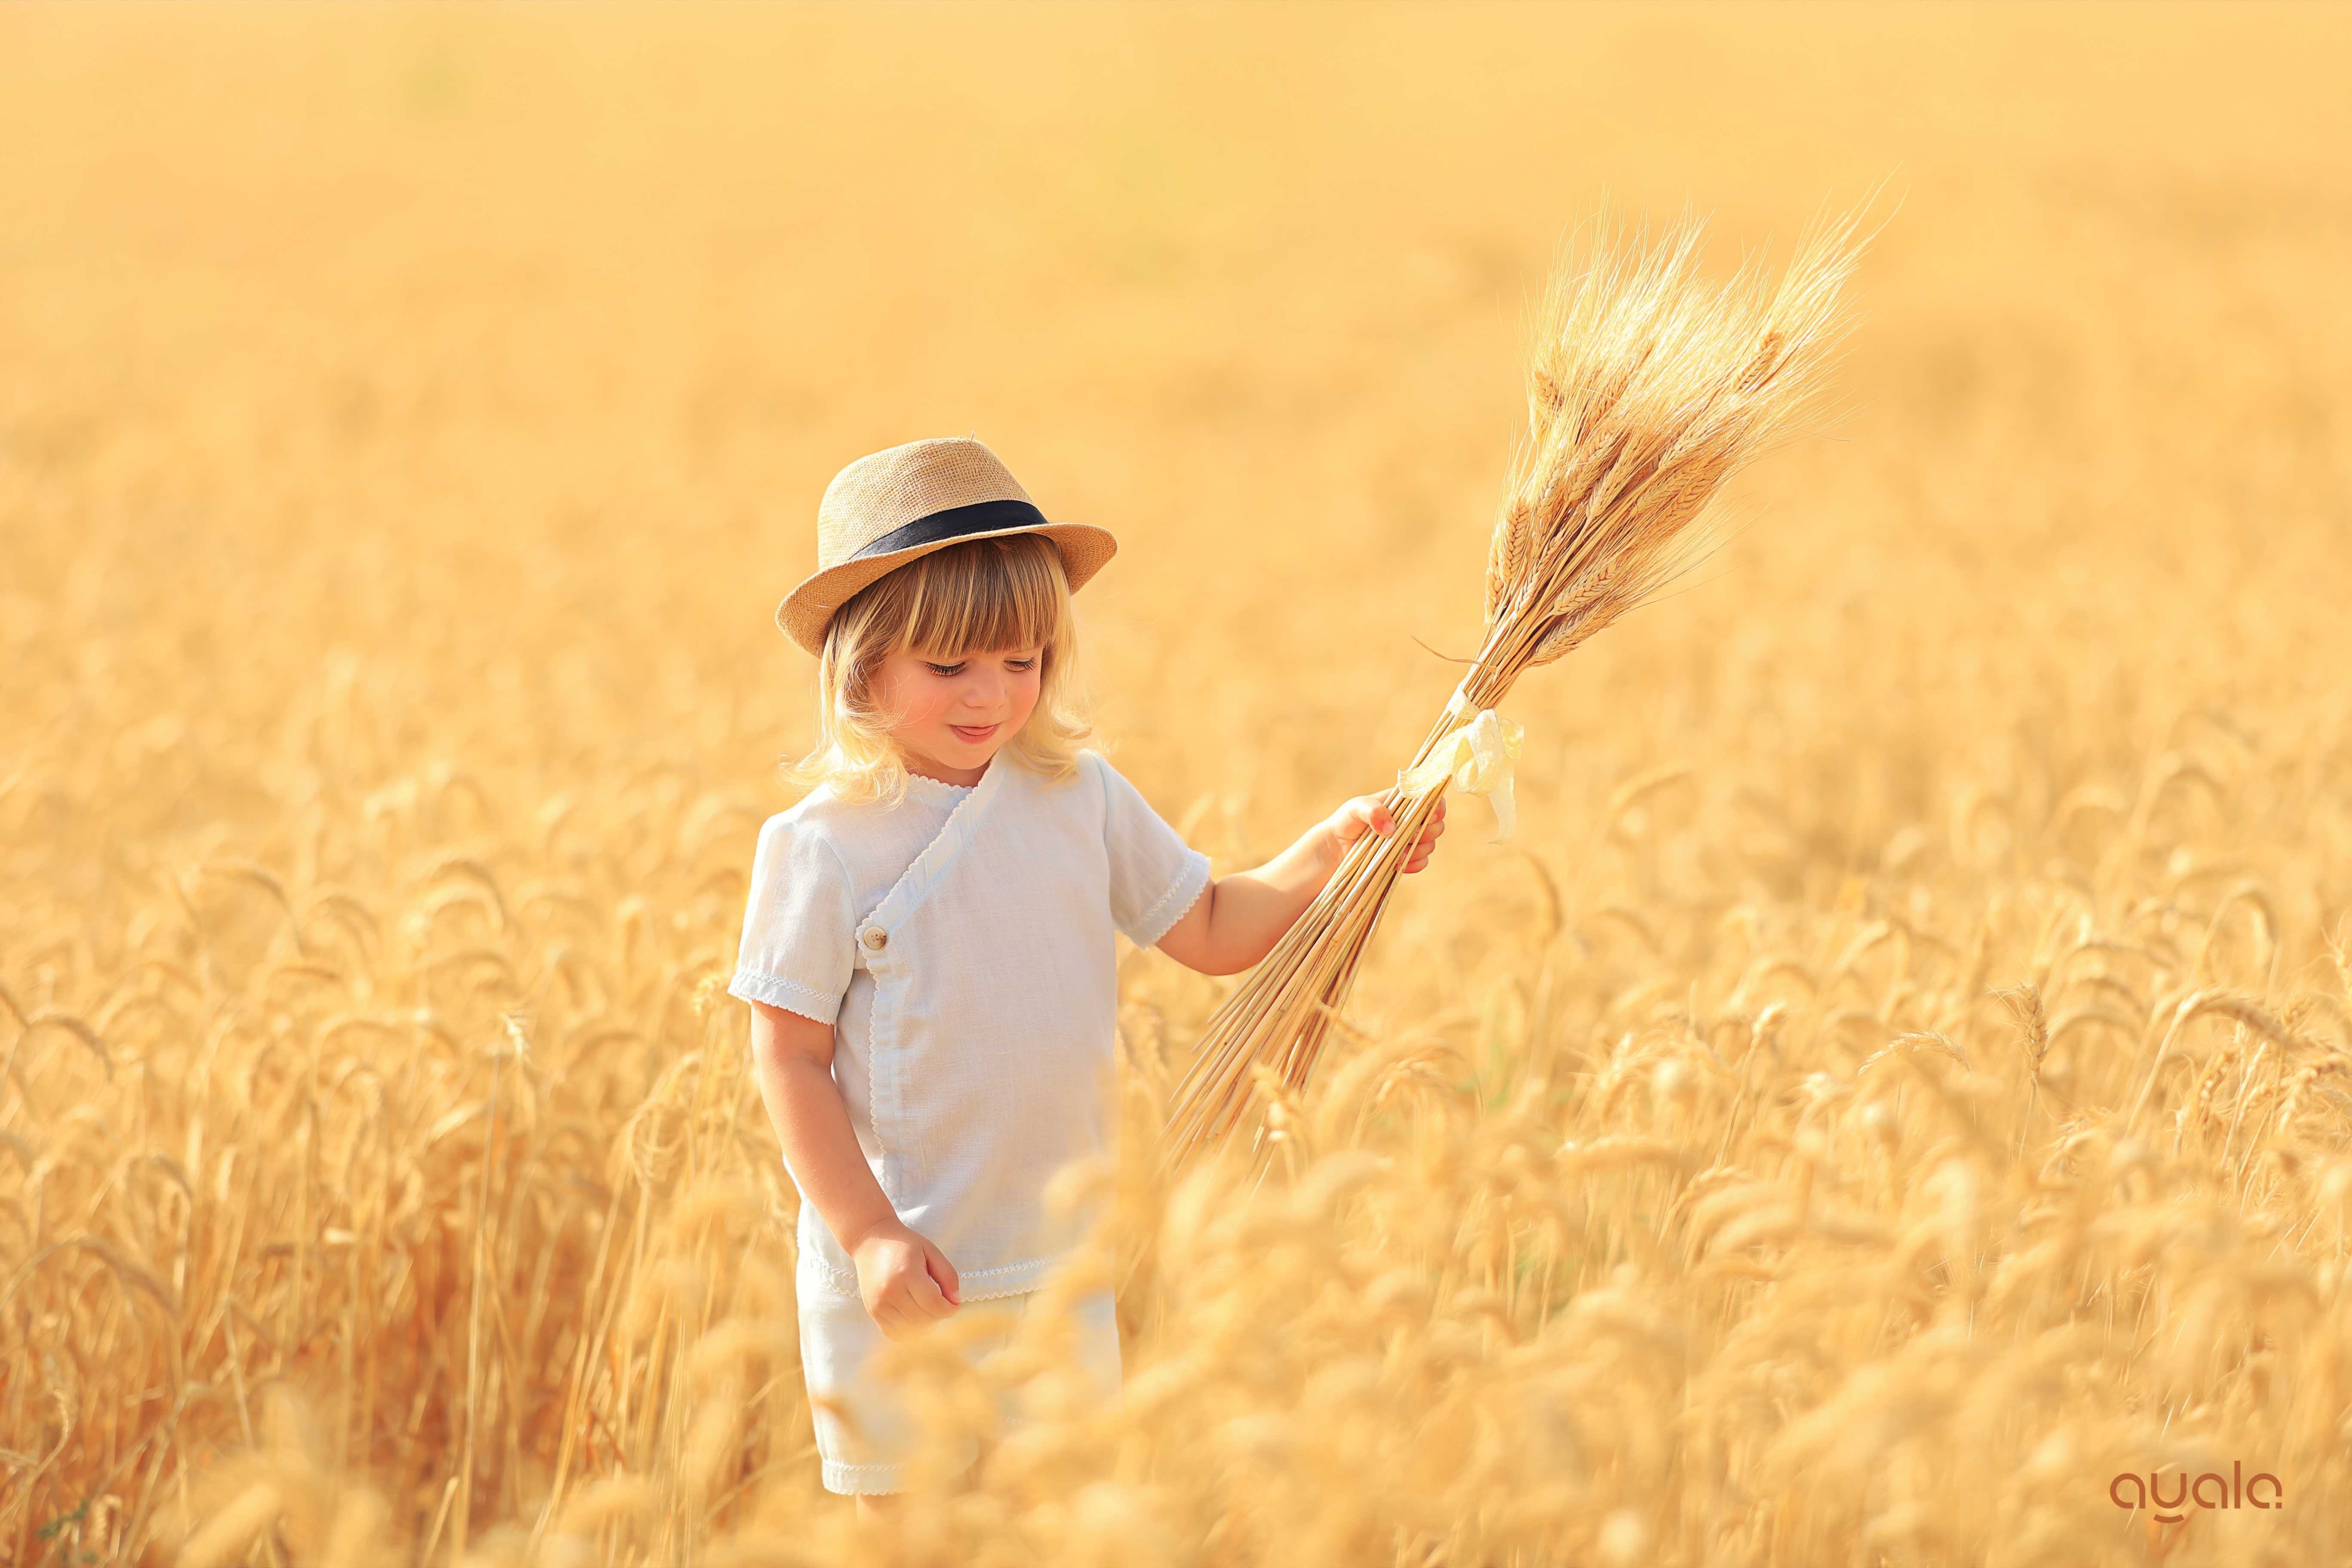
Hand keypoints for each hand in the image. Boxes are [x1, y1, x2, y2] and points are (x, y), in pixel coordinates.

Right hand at [848, 1218, 961, 1339]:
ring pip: (910, 1330)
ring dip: (924, 1325)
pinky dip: (908, 1331)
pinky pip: (894, 1333)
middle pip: (923, 1320)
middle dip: (938, 1317)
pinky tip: (913, 1317)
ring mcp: (879, 1303)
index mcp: (908, 1273)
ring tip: (927, 1311)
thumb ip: (948, 1276)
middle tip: (940, 1306)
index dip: (949, 1309)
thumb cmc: (905, 1245)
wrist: (871, 1242)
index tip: (954, 1305)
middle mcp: (891, 1291)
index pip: (934, 1305)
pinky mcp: (873, 1311)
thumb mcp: (931, 1252)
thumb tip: (956, 1302)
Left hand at [1326, 791, 1446, 874]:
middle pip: (1437, 825)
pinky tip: (1397, 863)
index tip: (1430, 816)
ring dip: (1418, 849)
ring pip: (1430, 845)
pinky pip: (1422, 862)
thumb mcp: (1355, 808)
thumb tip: (1391, 828)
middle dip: (1428, 831)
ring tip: (1396, 851)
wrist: (1335, 849)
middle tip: (1408, 836)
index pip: (1430, 800)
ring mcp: (1408, 842)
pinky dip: (1413, 863)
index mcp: (1403, 803)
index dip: (1437, 808)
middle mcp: (1410, 822)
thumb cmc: (1346, 822)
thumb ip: (1372, 810)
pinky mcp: (1405, 860)